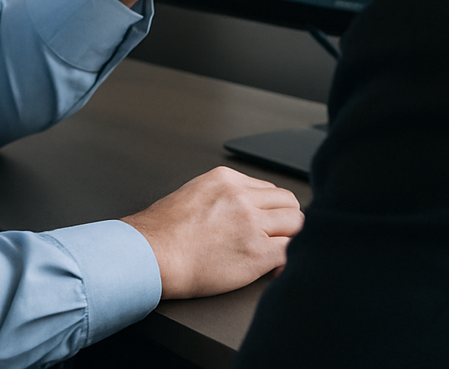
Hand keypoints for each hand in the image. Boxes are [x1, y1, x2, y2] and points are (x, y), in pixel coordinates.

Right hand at [122, 166, 303, 298]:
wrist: (151, 255)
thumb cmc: (163, 231)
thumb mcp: (195, 193)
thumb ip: (224, 194)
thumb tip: (242, 206)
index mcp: (227, 179)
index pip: (269, 189)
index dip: (272, 209)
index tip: (270, 222)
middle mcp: (242, 196)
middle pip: (289, 202)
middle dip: (286, 221)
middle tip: (278, 237)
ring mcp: (251, 223)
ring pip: (296, 223)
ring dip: (290, 238)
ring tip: (277, 252)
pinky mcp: (256, 252)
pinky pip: (289, 251)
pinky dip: (286, 261)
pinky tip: (275, 269)